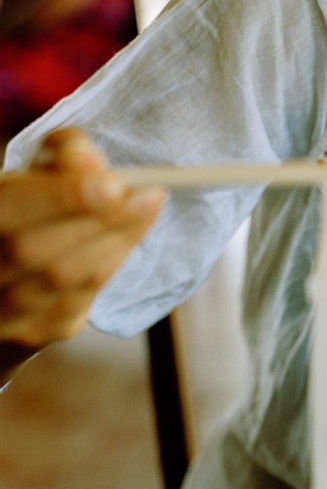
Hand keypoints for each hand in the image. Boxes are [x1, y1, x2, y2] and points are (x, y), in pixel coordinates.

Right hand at [0, 129, 164, 380]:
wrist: (4, 282)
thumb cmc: (26, 211)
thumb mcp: (35, 173)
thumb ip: (62, 155)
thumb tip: (92, 161)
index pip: (10, 206)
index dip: (61, 197)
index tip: (115, 183)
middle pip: (34, 249)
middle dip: (99, 219)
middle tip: (149, 193)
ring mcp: (0, 311)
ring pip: (62, 280)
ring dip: (115, 240)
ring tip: (148, 206)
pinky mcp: (32, 333)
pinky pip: (80, 300)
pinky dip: (113, 261)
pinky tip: (132, 233)